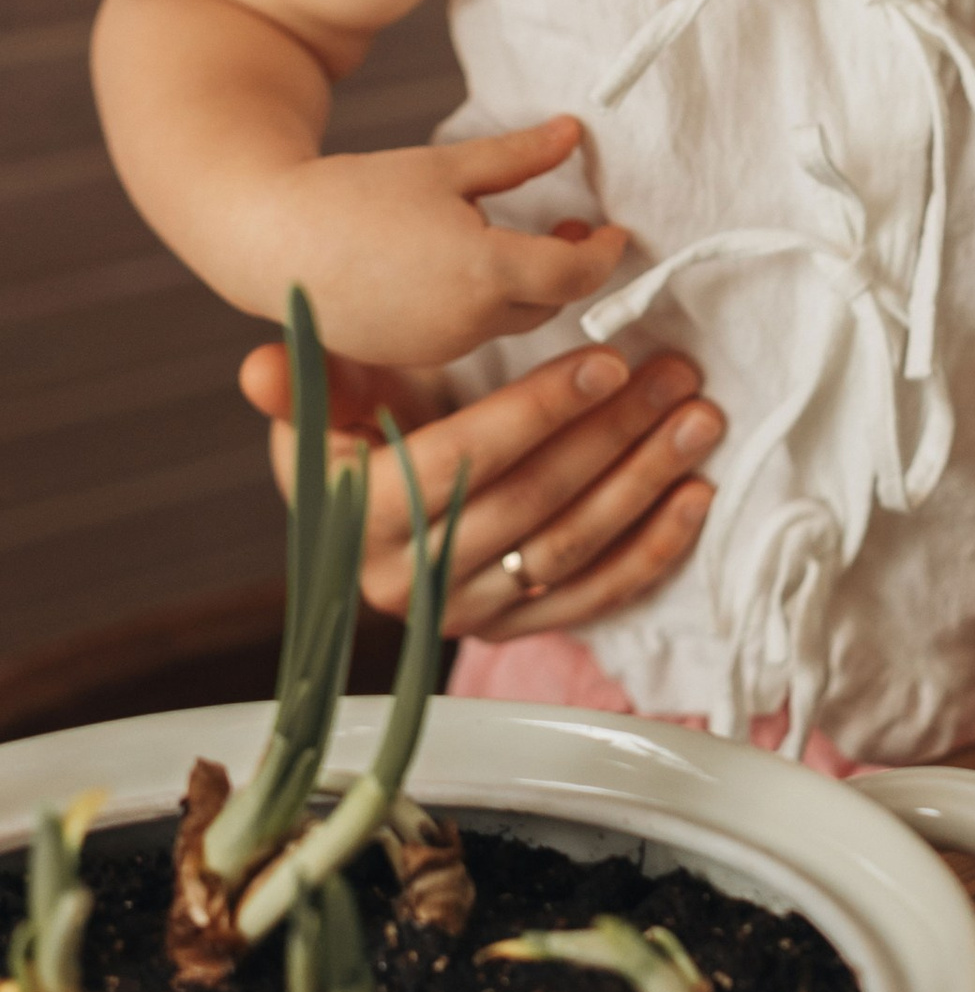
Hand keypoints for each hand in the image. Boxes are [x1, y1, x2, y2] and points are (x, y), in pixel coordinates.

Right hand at [239, 337, 721, 635]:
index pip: (460, 463)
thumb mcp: (330, 393)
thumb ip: (312, 377)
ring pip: (568, 549)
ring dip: (644, 483)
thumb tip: (258, 368)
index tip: (606, 362)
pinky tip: (696, 495)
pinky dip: (651, 549)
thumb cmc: (354, 425)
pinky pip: (591, 597)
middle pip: (527, 505)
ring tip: (699, 418)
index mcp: (356, 517)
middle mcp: (404, 579)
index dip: (536, 413)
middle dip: (612, 436)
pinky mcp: (508, 629)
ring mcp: (460, 612)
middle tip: (675, 376)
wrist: (363, 502)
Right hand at [248, 115, 631, 366]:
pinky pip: (465, 334)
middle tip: (569, 228)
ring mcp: (436, 348)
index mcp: (486, 271)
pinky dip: (480, 307)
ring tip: (515, 241)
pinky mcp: (407, 357)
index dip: (602, 251)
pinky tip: (460, 270)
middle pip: (548, 302)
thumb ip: (518, 156)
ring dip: (522, 289)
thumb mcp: (444, 166)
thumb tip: (573, 132)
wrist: (264, 240)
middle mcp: (468, 322)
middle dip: (566, 269)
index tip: (613, 230)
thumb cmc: (353, 194)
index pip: (577, 273)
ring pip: (507, 321)